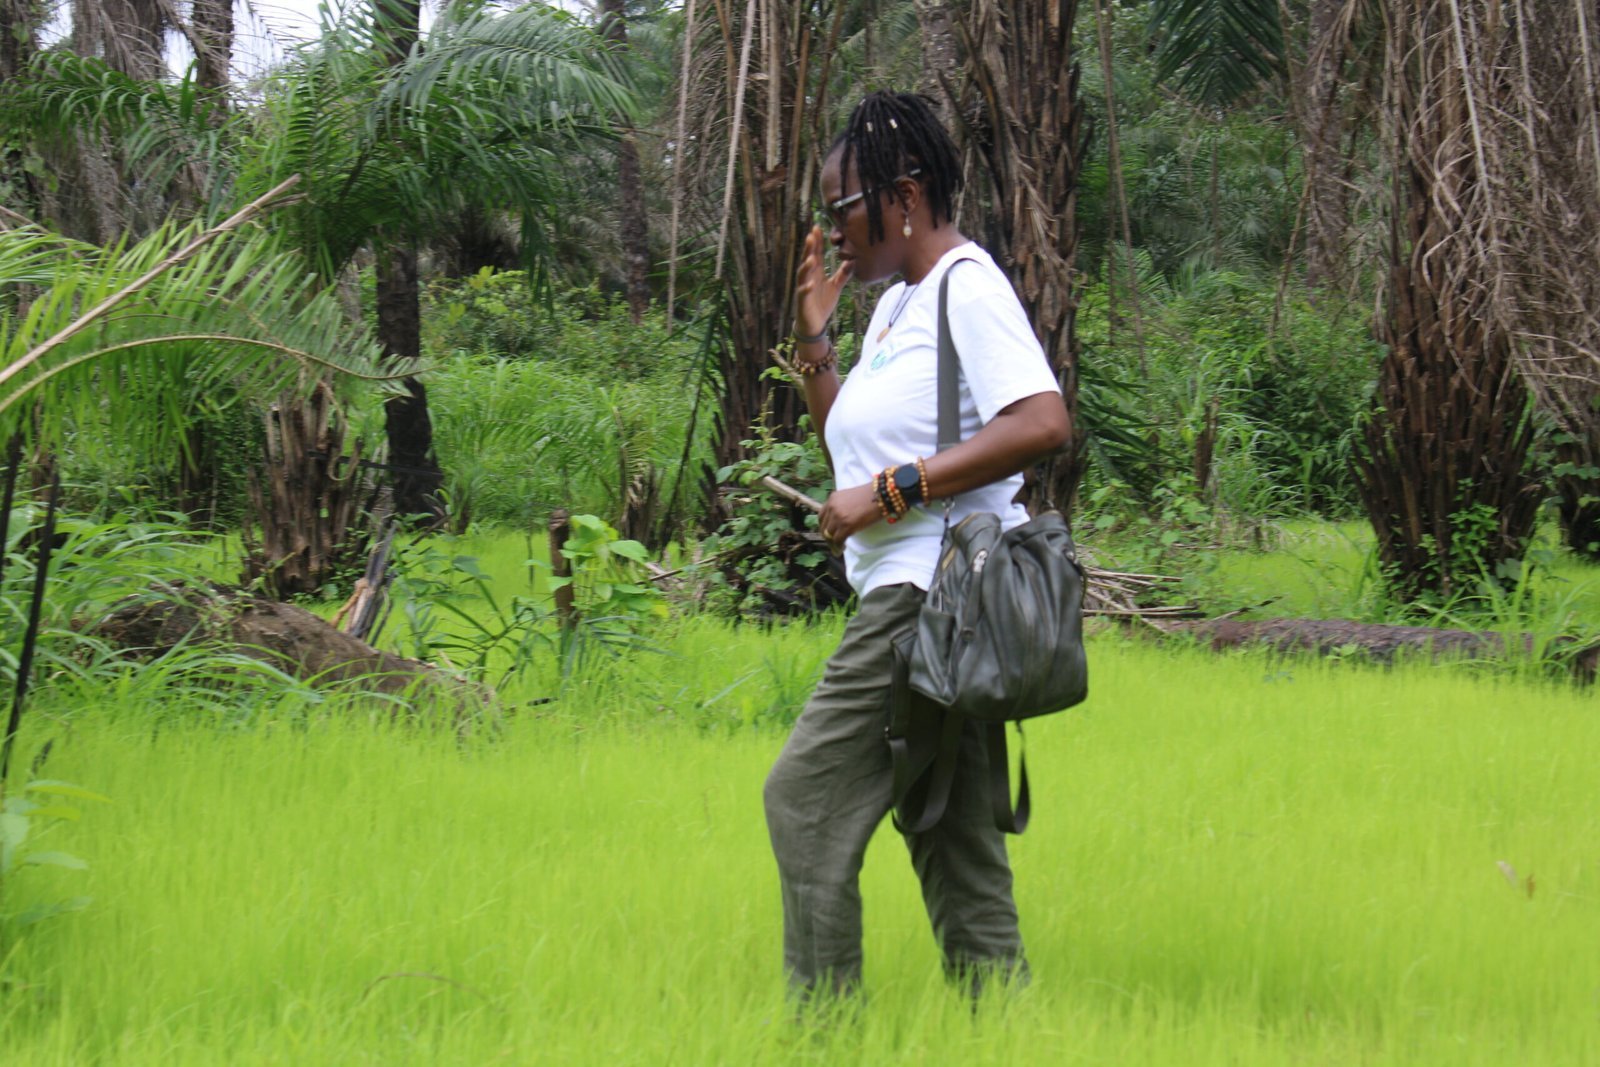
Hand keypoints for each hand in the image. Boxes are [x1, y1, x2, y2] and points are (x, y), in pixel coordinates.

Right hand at [793, 225, 852, 339]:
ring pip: (803, 274)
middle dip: (809, 248)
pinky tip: (809, 284)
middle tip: (811, 235)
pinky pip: (803, 293)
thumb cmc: (822, 304)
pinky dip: (805, 288)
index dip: (817, 242)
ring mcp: (804, 288)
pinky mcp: (803, 300)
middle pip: (808, 259)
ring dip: (806, 266)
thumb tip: (853, 260)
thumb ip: (843, 274)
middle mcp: (808, 278)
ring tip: (811, 258)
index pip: (816, 254)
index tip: (817, 228)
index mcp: (816, 273)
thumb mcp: (835, 287)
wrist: (814, 323)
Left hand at [817, 482, 879, 553]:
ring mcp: (838, 516)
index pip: (821, 516)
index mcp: (832, 499)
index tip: (828, 533)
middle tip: (833, 544)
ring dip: (833, 543)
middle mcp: (832, 507)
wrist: (881, 494)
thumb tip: (839, 522)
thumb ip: (841, 507)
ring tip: (838, 548)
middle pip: (824, 527)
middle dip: (827, 537)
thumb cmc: (870, 495)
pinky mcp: (846, 525)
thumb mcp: (850, 498)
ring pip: (829, 535)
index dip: (824, 526)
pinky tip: (842, 549)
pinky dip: (838, 547)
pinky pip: (838, 540)